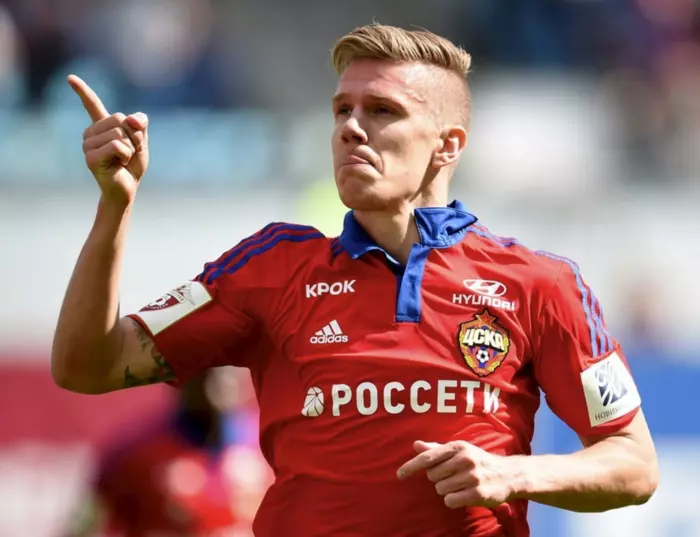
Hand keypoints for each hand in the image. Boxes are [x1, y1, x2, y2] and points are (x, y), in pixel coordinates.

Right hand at [68, 74, 149, 206]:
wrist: (127, 188)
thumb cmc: (132, 165)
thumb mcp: (141, 141)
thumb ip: (139, 124)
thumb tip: (132, 119)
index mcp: (102, 127)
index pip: (92, 105)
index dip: (82, 91)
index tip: (70, 78)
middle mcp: (91, 133)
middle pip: (120, 119)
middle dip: (133, 136)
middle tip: (128, 152)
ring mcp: (88, 145)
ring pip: (119, 133)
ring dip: (130, 148)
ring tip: (122, 160)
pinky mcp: (90, 158)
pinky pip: (117, 145)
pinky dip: (126, 155)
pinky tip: (119, 164)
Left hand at [397, 440, 518, 508]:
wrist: (509, 474)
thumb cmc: (478, 461)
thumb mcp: (460, 451)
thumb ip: (436, 449)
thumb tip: (415, 444)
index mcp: (458, 447)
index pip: (428, 457)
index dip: (412, 467)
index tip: (399, 475)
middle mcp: (464, 459)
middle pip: (432, 476)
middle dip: (439, 479)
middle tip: (454, 477)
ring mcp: (472, 476)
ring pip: (441, 489)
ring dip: (447, 490)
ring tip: (461, 485)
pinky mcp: (478, 492)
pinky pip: (450, 500)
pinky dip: (453, 500)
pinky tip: (464, 495)